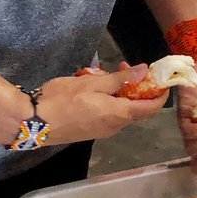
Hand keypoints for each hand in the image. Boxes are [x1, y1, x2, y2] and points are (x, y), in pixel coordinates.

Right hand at [34, 64, 168, 144]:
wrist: (34, 122)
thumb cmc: (63, 99)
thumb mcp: (93, 82)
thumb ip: (120, 78)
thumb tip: (144, 70)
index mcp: (119, 114)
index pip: (152, 107)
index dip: (161, 93)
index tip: (163, 77)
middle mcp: (115, 126)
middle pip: (138, 109)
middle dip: (139, 87)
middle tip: (126, 66)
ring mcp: (103, 131)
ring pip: (123, 111)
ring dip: (123, 92)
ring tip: (109, 72)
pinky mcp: (91, 131)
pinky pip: (110, 115)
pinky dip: (112, 101)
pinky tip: (97, 87)